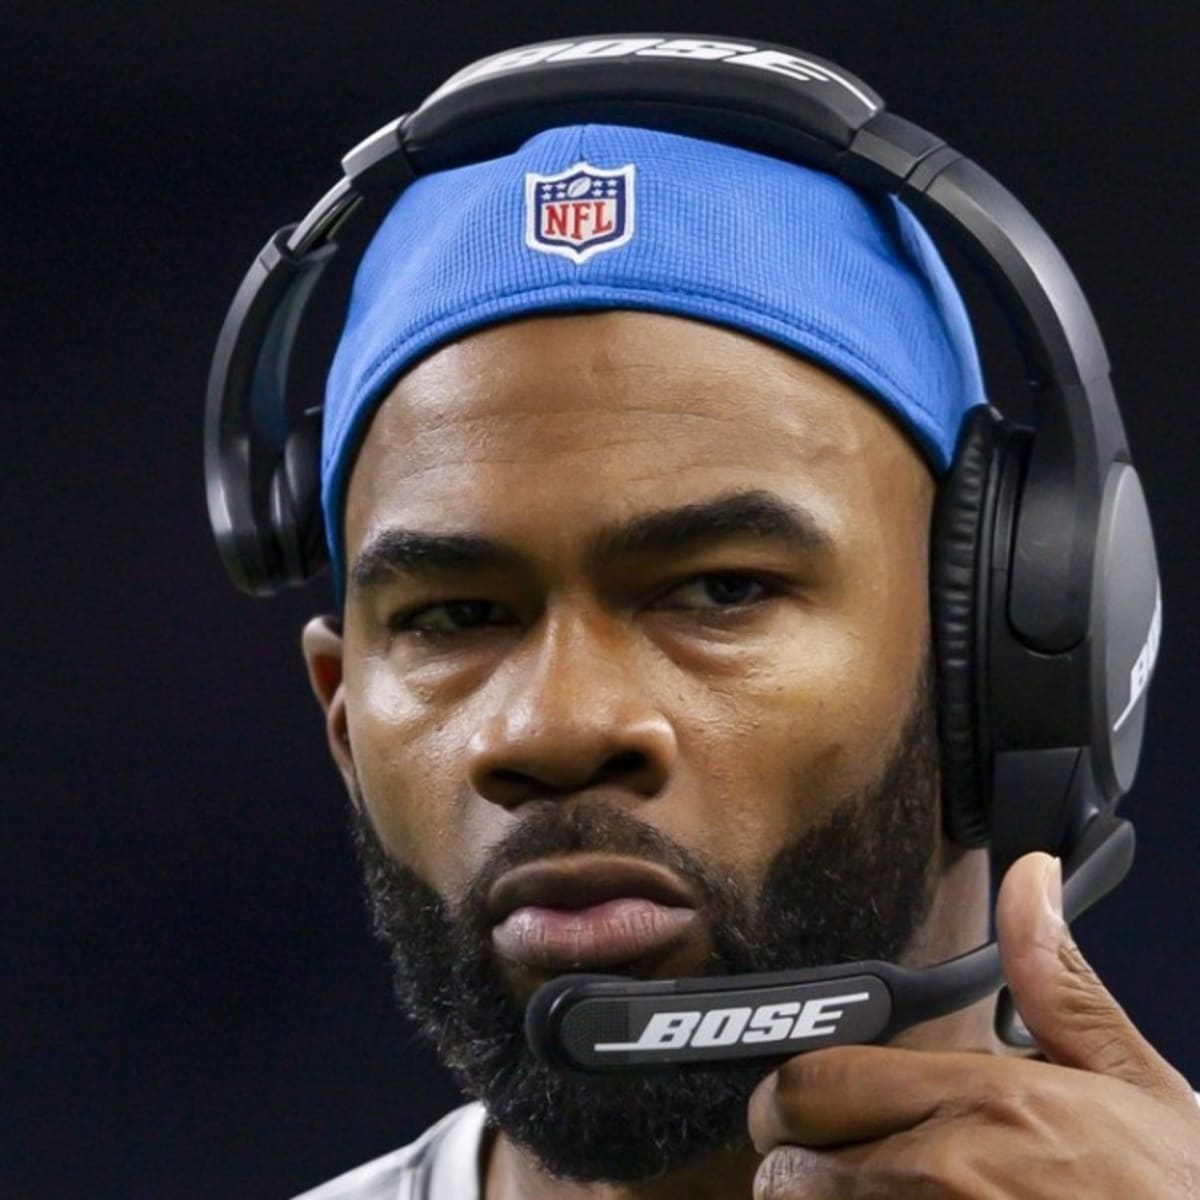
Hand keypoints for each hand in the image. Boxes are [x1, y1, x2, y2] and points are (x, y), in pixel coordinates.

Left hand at [748, 853, 1199, 1196]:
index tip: (810, 1100)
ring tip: (871, 1197)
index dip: (798, 1091)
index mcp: (988, 1104)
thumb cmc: (1180, 1197)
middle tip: (831, 1157)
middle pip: (788, 1163)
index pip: (815, 1081)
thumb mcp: (1136, 1085)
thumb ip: (1057, 982)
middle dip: (799, 1157)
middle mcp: (946, 1178)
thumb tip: (1029, 879)